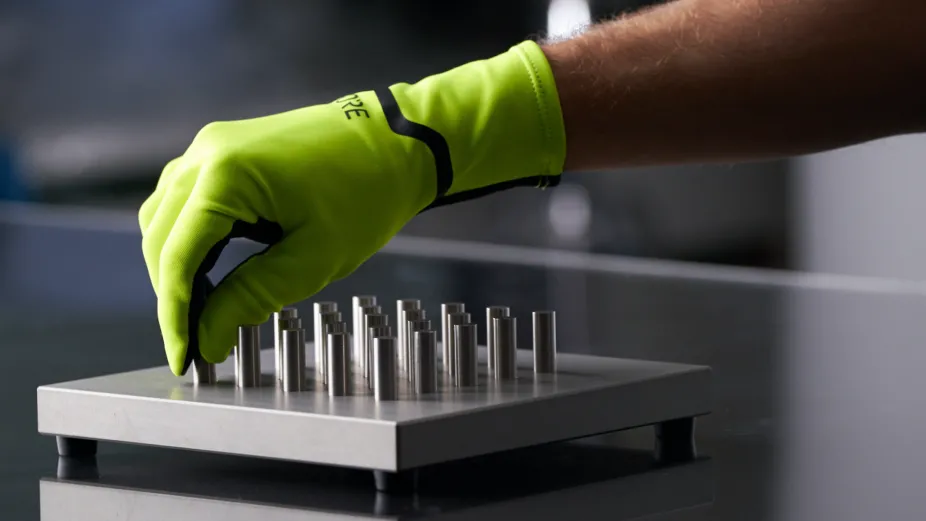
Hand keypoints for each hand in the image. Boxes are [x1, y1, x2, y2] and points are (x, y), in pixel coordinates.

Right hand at [139, 41, 566, 374]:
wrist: (398, 141)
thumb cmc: (366, 193)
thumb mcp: (313, 258)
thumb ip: (251, 298)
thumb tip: (207, 338)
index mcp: (226, 175)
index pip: (177, 257)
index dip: (174, 314)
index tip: (183, 357)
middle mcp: (207, 152)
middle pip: (160, 236)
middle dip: (171, 293)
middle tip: (194, 341)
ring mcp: (214, 145)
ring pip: (165, 216)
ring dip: (176, 265)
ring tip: (201, 312)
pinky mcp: (227, 149)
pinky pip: (187, 198)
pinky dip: (190, 238)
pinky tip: (210, 272)